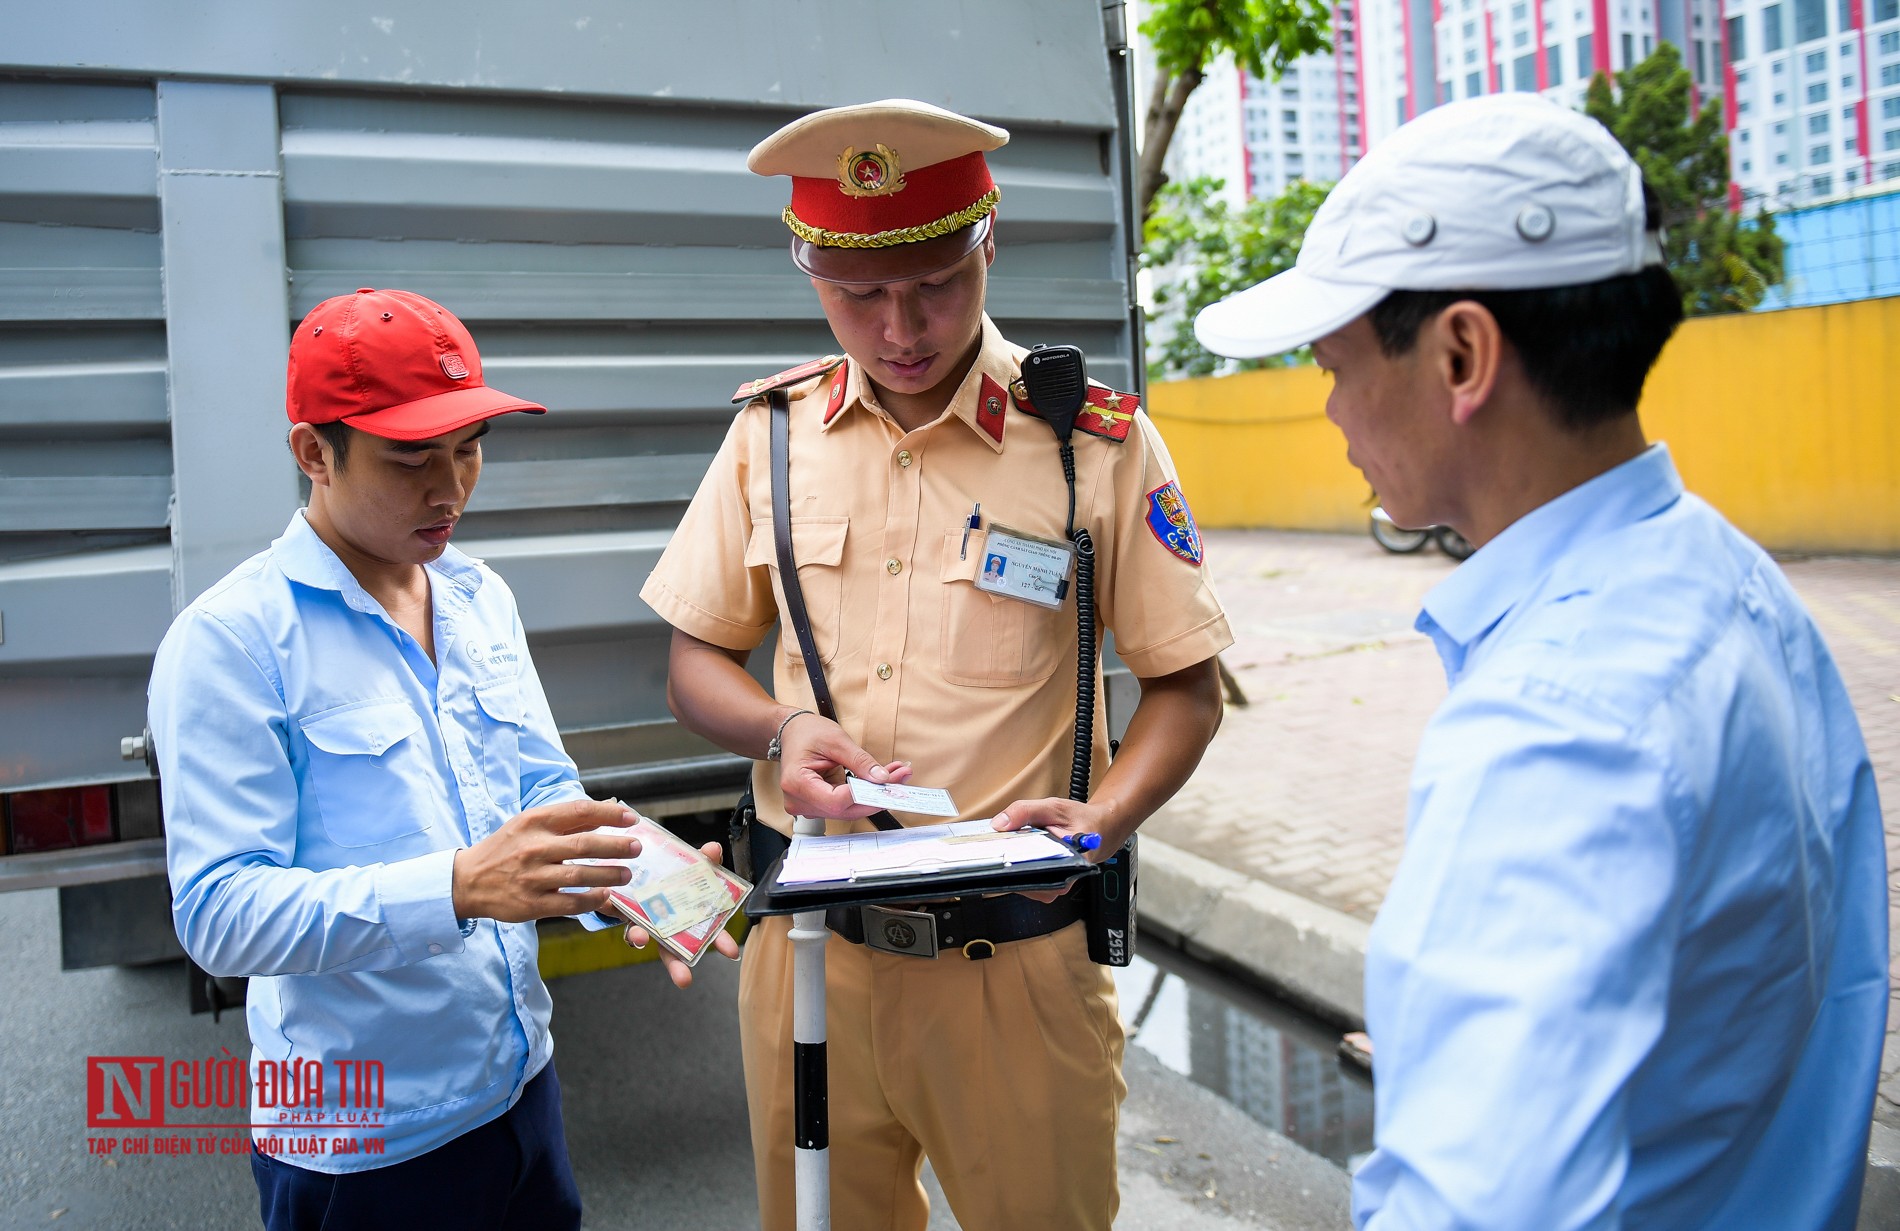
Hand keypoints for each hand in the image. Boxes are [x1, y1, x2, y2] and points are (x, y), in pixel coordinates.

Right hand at [451, 799, 639, 922]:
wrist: (467, 881)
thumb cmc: (505, 849)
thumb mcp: (529, 825)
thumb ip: (566, 819)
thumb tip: (608, 809)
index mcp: (535, 822)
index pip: (579, 812)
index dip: (609, 814)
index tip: (631, 819)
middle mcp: (534, 848)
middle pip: (585, 845)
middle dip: (617, 847)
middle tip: (636, 848)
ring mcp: (533, 877)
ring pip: (580, 876)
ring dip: (609, 875)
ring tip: (626, 874)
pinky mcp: (531, 904)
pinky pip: (569, 904)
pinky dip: (591, 900)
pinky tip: (605, 896)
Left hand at [620, 841, 742, 988]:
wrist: (636, 862)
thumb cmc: (671, 870)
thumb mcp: (692, 863)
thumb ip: (704, 859)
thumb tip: (714, 850)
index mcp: (690, 912)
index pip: (709, 929)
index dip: (720, 941)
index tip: (730, 952)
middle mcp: (667, 923)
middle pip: (675, 949)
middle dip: (678, 965)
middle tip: (684, 979)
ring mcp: (644, 919)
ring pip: (643, 936)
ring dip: (641, 938)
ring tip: (639, 938)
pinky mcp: (622, 910)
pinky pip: (619, 915)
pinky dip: (621, 918)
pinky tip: (621, 916)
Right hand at [777, 713, 911, 819]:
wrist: (792, 732)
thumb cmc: (807, 733)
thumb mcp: (836, 740)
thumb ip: (860, 761)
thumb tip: (881, 778)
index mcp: (797, 783)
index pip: (837, 801)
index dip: (866, 795)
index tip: (890, 782)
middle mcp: (799, 801)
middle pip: (845, 810)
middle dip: (876, 796)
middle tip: (901, 777)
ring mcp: (807, 806)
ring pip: (848, 810)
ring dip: (874, 796)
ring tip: (895, 775)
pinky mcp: (817, 805)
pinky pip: (844, 806)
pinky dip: (864, 795)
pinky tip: (880, 782)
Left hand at [993, 797, 1116, 902]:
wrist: (1099, 831)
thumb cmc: (1081, 820)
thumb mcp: (1054, 807)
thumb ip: (1025, 811)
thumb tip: (999, 824)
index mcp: (1070, 861)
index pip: (1034, 869)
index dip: (1012, 859)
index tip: (997, 848)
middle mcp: (1062, 880)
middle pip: (1025, 878)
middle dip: (1007, 861)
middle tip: (995, 846)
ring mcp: (1053, 887)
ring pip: (1022, 881)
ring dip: (1010, 864)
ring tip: (1005, 847)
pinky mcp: (1046, 887)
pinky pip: (1024, 880)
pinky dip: (1016, 866)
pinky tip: (1013, 853)